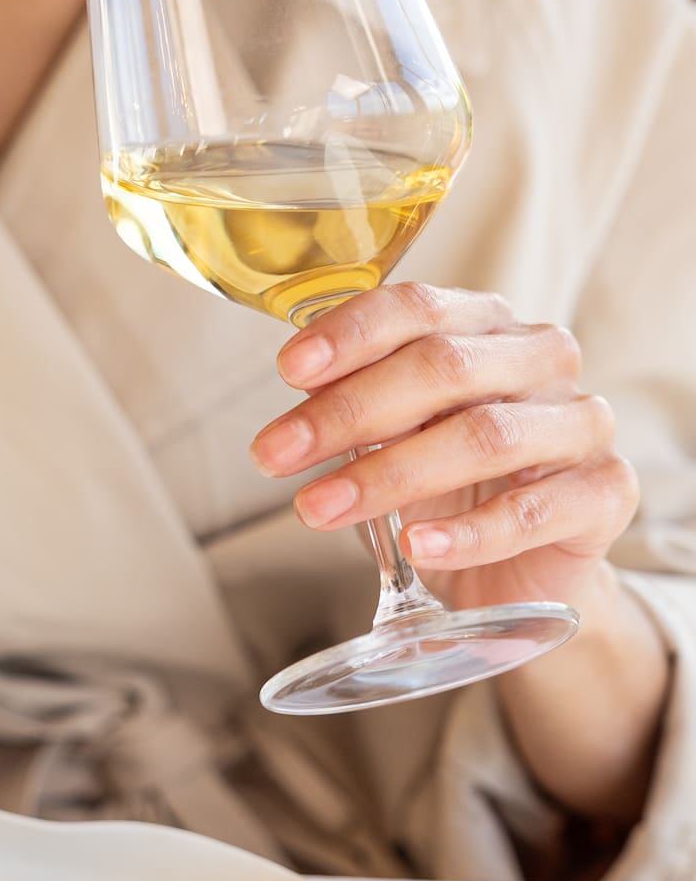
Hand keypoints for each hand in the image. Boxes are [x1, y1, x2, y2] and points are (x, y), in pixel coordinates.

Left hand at [249, 283, 639, 613]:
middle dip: (348, 412)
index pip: (418, 308)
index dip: (350, 335)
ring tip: (320, 508)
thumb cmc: (452, 489)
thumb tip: (296, 400)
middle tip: (275, 455)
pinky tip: (419, 546)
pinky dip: (468, 533)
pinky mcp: (605, 492)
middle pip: (443, 368)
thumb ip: (359, 409)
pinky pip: (533, 510)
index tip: (288, 372)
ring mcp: (581, 423)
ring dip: (390, 475)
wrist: (524, 572)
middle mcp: (542, 359)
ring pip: (484, 436)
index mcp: (487, 326)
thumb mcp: (395, 438)